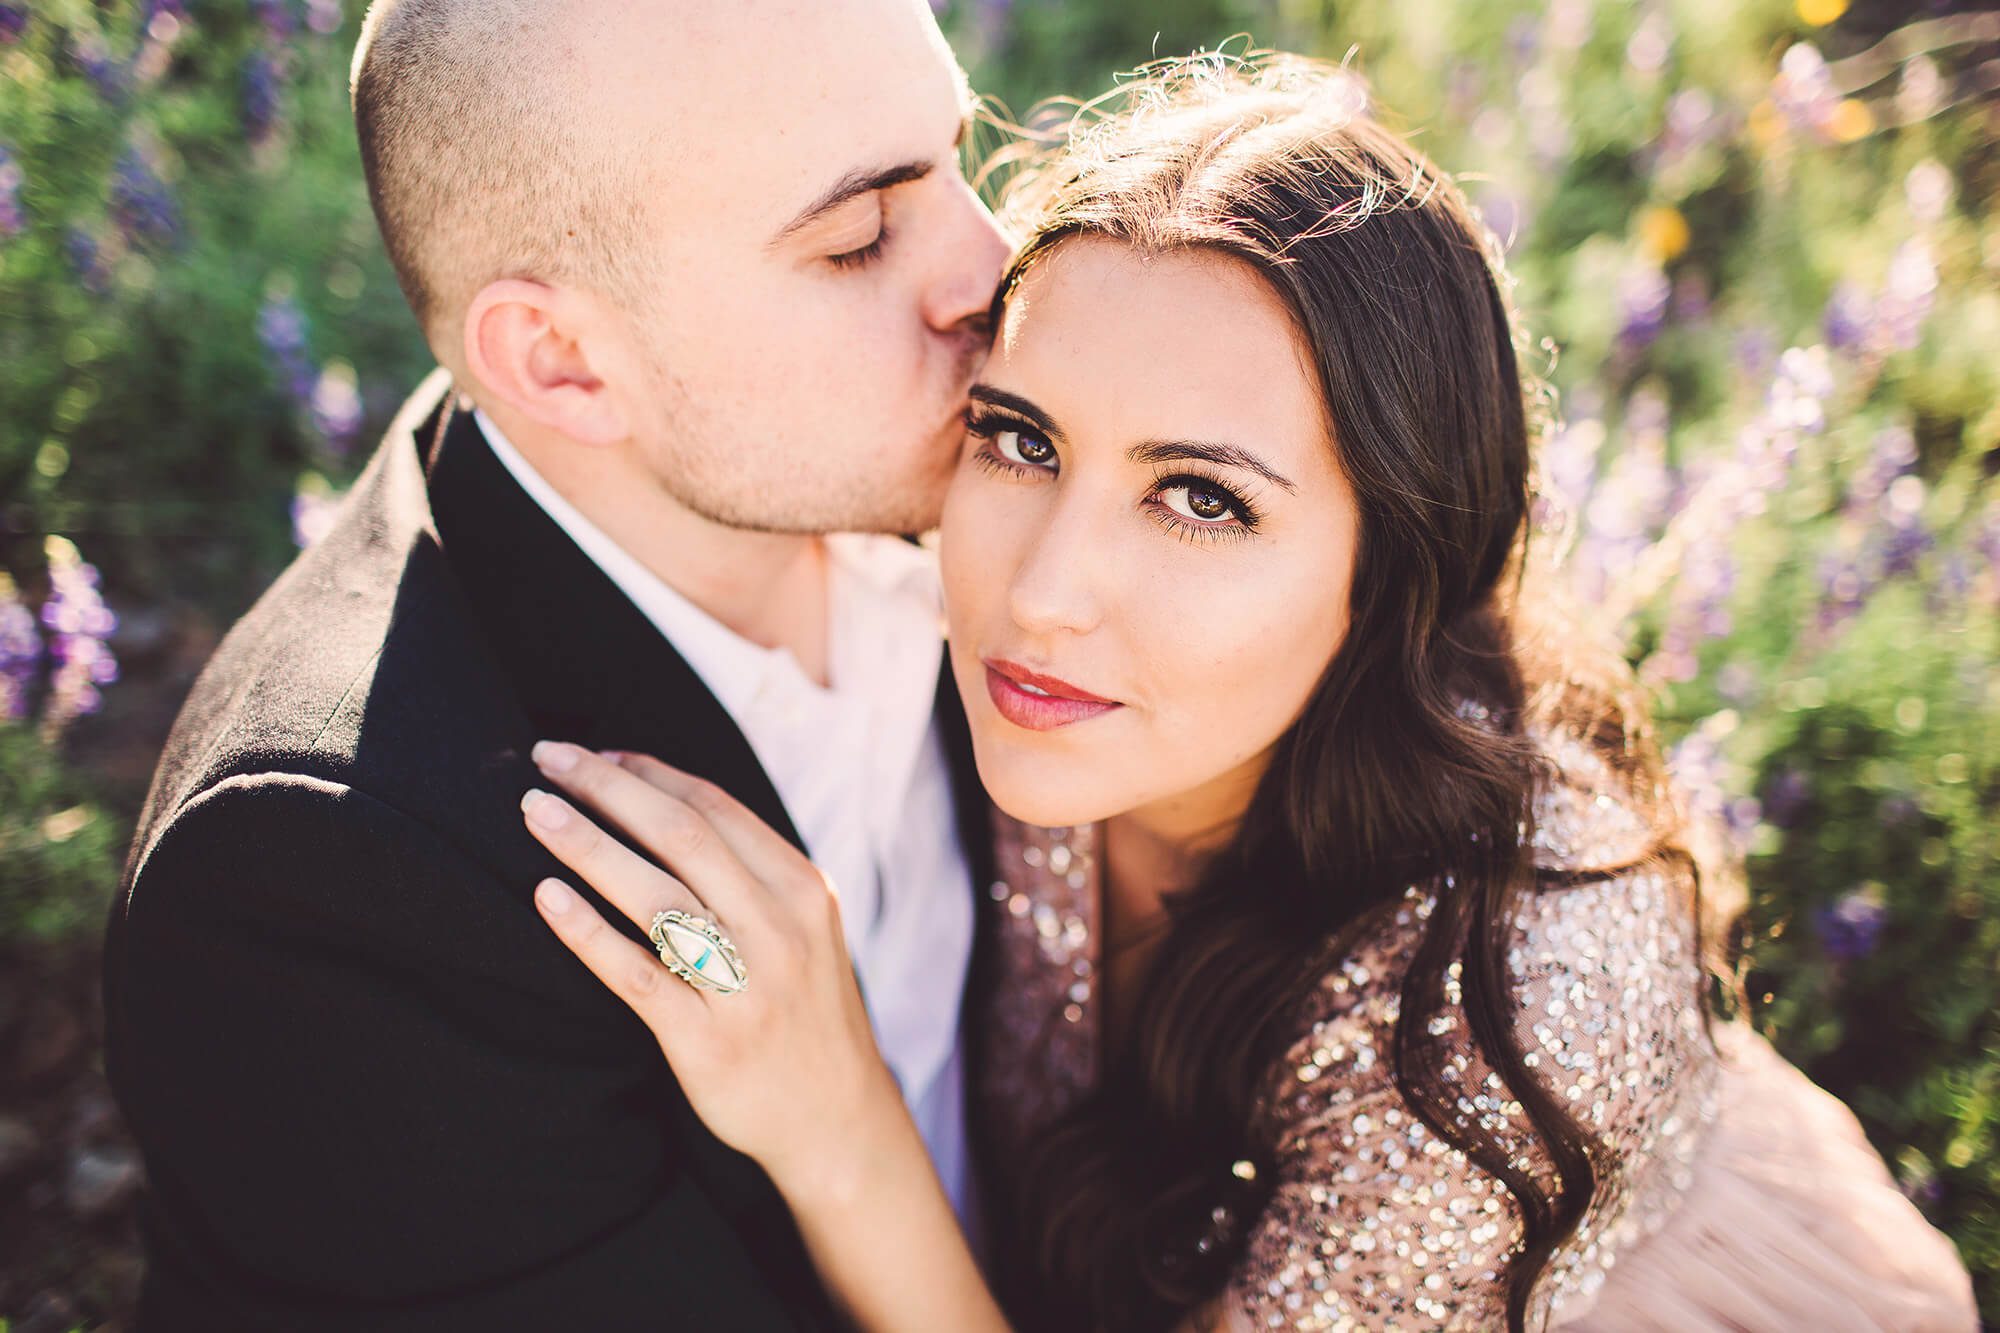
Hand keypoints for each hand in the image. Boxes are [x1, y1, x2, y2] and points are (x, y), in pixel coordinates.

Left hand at [520, 740, 903, 1190]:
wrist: (835, 1119)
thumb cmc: (804, 1009)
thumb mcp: (806, 927)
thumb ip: (751, 872)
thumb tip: (661, 800)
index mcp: (802, 888)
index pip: (714, 807)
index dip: (647, 773)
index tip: (593, 755)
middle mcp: (779, 928)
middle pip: (680, 835)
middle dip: (607, 788)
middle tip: (546, 758)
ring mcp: (744, 985)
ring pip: (654, 895)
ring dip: (587, 844)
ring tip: (535, 811)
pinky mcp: (706, 1039)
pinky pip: (635, 974)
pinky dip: (587, 931)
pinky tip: (547, 897)